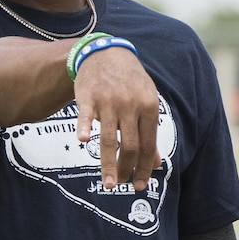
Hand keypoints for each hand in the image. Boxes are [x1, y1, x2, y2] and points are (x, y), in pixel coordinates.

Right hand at [73, 48, 161, 190]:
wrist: (106, 53)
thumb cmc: (129, 82)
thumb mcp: (146, 103)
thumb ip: (149, 133)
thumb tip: (155, 163)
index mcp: (149, 107)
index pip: (147, 145)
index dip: (143, 167)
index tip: (139, 185)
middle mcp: (131, 105)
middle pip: (129, 145)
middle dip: (126, 169)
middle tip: (120, 186)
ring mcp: (109, 101)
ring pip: (108, 138)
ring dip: (108, 164)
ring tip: (109, 183)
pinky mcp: (89, 97)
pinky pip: (86, 115)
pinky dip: (84, 127)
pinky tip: (83, 141)